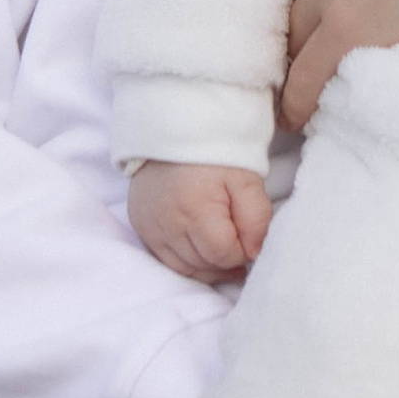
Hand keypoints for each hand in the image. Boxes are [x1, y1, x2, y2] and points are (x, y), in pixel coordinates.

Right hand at [128, 159, 273, 284]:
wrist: (174, 129)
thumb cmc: (214, 153)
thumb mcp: (246, 179)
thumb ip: (257, 219)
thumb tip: (255, 254)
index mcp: (195, 210)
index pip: (223, 255)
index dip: (242, 250)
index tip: (248, 234)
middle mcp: (167, 224)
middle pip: (204, 265)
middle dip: (226, 259)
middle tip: (239, 241)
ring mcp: (150, 227)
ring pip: (184, 268)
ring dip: (207, 264)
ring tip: (222, 246)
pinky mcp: (141, 226)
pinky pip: (166, 259)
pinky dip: (186, 259)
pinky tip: (200, 246)